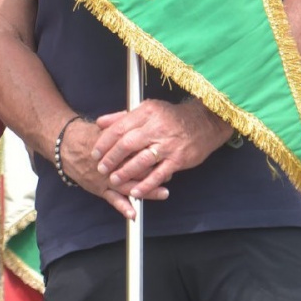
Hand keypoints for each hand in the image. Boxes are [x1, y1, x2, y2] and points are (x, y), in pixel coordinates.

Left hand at [88, 99, 231, 218]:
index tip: (95, 152)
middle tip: (101, 167)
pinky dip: (146, 184)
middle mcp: (156, 128)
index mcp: (146, 113)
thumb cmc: (172, 116)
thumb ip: (123, 117)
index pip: (120, 128)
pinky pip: (159, 174)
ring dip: (125, 172)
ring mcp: (168, 145)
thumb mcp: (148, 109)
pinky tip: (136, 191)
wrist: (205, 121)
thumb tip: (100, 122)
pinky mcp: (178, 159)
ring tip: (114, 180)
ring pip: (142, 160)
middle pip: (127, 144)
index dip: (105, 141)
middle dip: (111, 157)